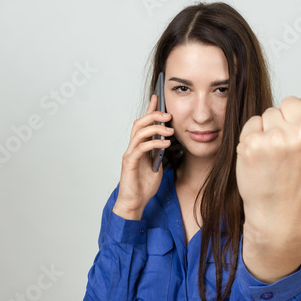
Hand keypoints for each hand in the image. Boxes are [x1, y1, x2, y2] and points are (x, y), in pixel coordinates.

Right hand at [112, 95, 173, 219]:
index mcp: (139, 147)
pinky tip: (165, 144)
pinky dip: (154, 143)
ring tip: (170, 130)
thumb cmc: (143, 186)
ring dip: (155, 128)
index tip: (157, 98)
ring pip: (139, 132)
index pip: (143, 124)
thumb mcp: (157, 166)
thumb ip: (159, 153)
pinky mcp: (130, 163)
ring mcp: (130, 154)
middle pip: (139, 123)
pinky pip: (141, 148)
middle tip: (168, 115)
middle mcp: (132, 148)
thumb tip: (168, 143)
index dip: (149, 110)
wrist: (134, 202)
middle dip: (153, 115)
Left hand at [236, 85, 300, 281]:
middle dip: (286, 120)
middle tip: (289, 148)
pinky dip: (253, 137)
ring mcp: (277, 137)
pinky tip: (260, 157)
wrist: (279, 212)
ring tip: (275, 155)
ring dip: (269, 129)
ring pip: (269, 112)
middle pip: (289, 101)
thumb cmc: (300, 180)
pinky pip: (252, 123)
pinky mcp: (252, 143)